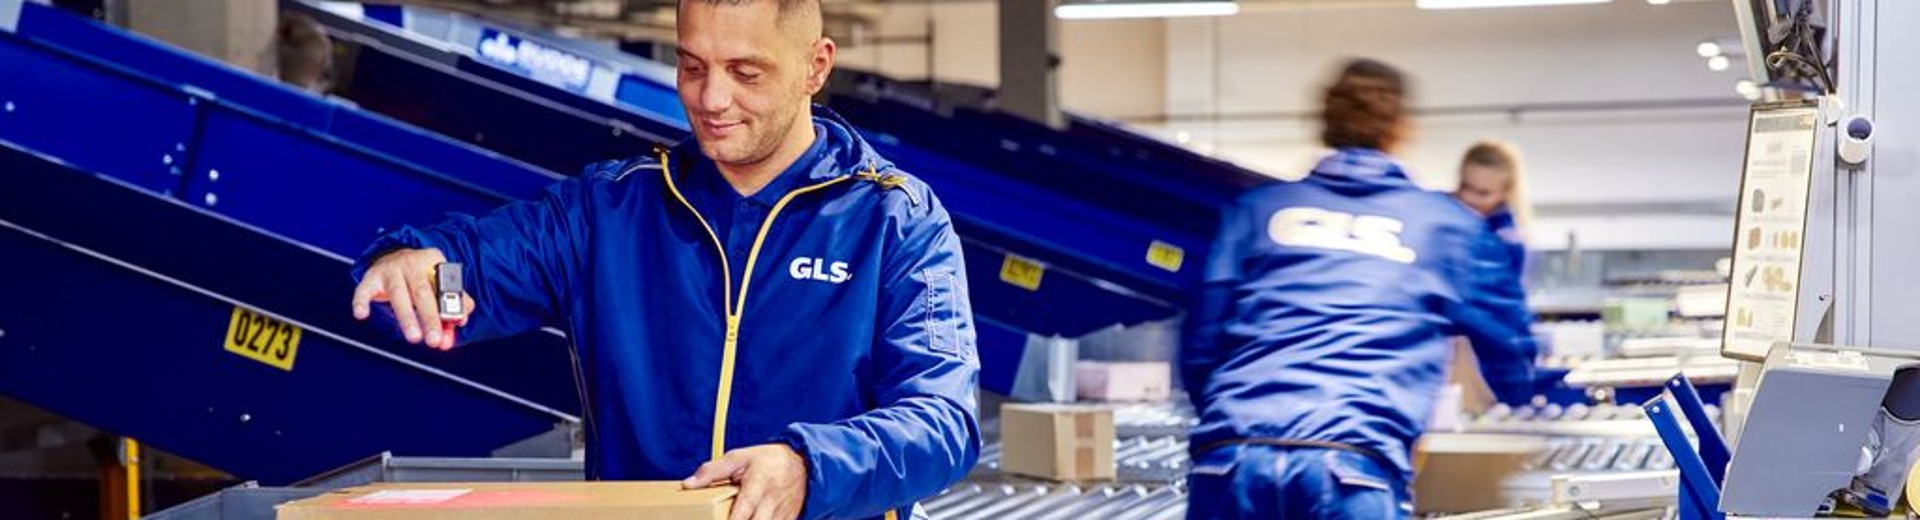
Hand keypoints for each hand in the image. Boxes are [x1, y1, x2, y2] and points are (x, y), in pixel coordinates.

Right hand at [351, 248, 474, 349]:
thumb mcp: (439, 286)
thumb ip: (449, 312)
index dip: (451, 306)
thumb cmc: (422, 278)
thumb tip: (450, 337)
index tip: (458, 323)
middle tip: (434, 340)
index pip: (445, 286)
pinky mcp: (370, 277)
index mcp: (433, 262)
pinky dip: (360, 301)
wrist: (394, 256)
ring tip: (414, 337)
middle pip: (422, 292)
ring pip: (398, 295)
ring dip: (407, 318)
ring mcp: (389, 270)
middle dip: (430, 318)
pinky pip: (363, 290)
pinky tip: (361, 315)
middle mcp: (411, 264)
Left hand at [683, 444, 808, 519]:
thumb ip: (712, 471)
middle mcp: (772, 501)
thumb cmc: (767, 460)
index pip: (742, 511)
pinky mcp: (788, 519)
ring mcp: (782, 513)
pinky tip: (752, 519)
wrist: (803, 464)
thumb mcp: (739, 457)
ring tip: (733, 518)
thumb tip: (688, 484)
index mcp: (758, 484)